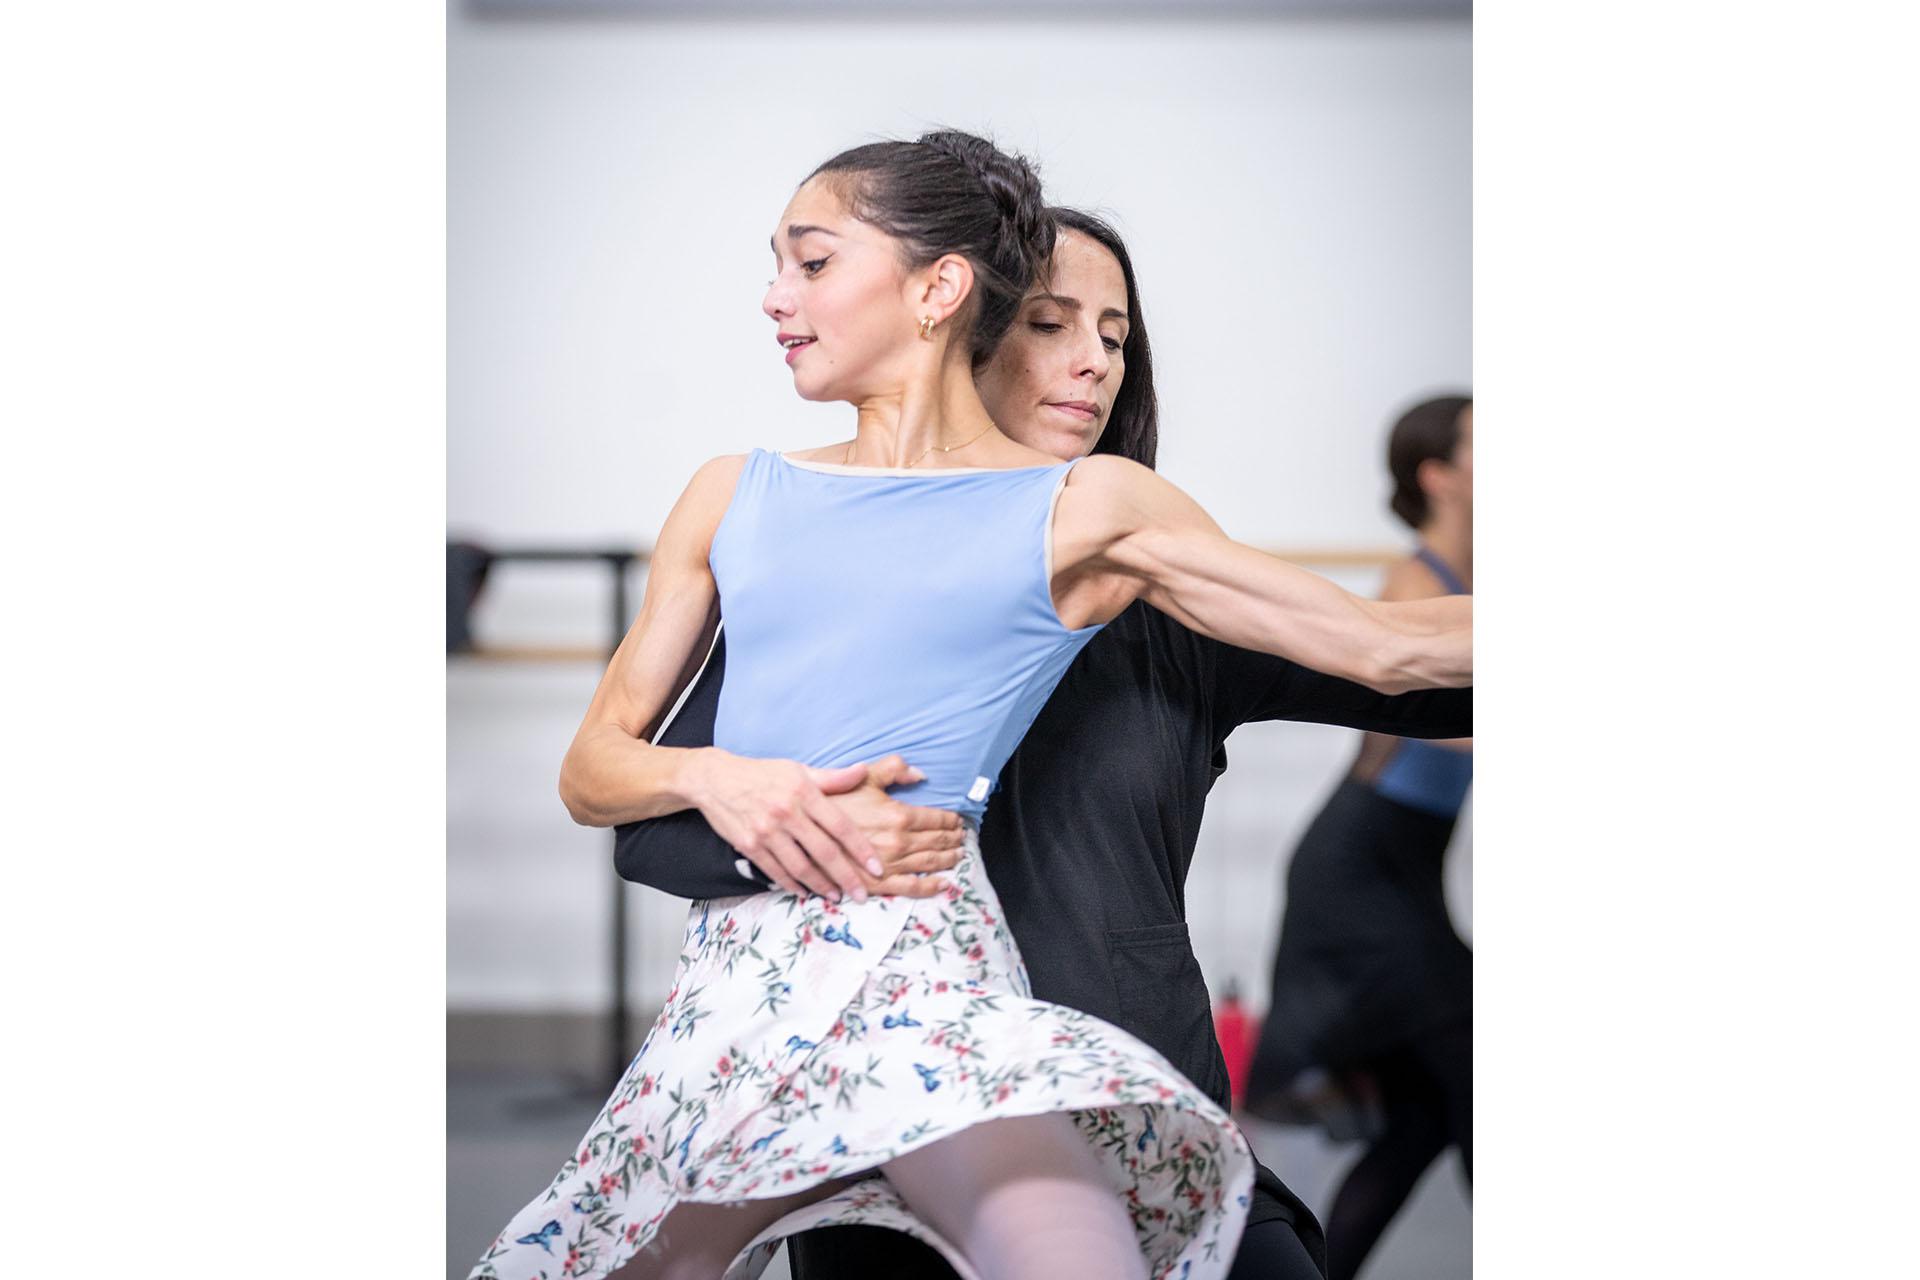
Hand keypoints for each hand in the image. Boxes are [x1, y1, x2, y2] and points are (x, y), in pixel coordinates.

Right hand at [683, 750, 962, 901]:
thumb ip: (832, 777)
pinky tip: (804, 893)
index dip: (860, 849)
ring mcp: (766, 831)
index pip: (840, 825)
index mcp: (803, 792)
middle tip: (861, 895)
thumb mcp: (798, 769)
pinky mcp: (748, 845)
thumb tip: (862, 772)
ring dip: (821, 886)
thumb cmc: (762, 774)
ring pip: (800, 867)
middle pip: (824, 852)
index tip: (876, 868)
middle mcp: (786, 813)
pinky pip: (775, 871)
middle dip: (846, 877)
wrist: (715, 779)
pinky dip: (792, 885)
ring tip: (835, 896)